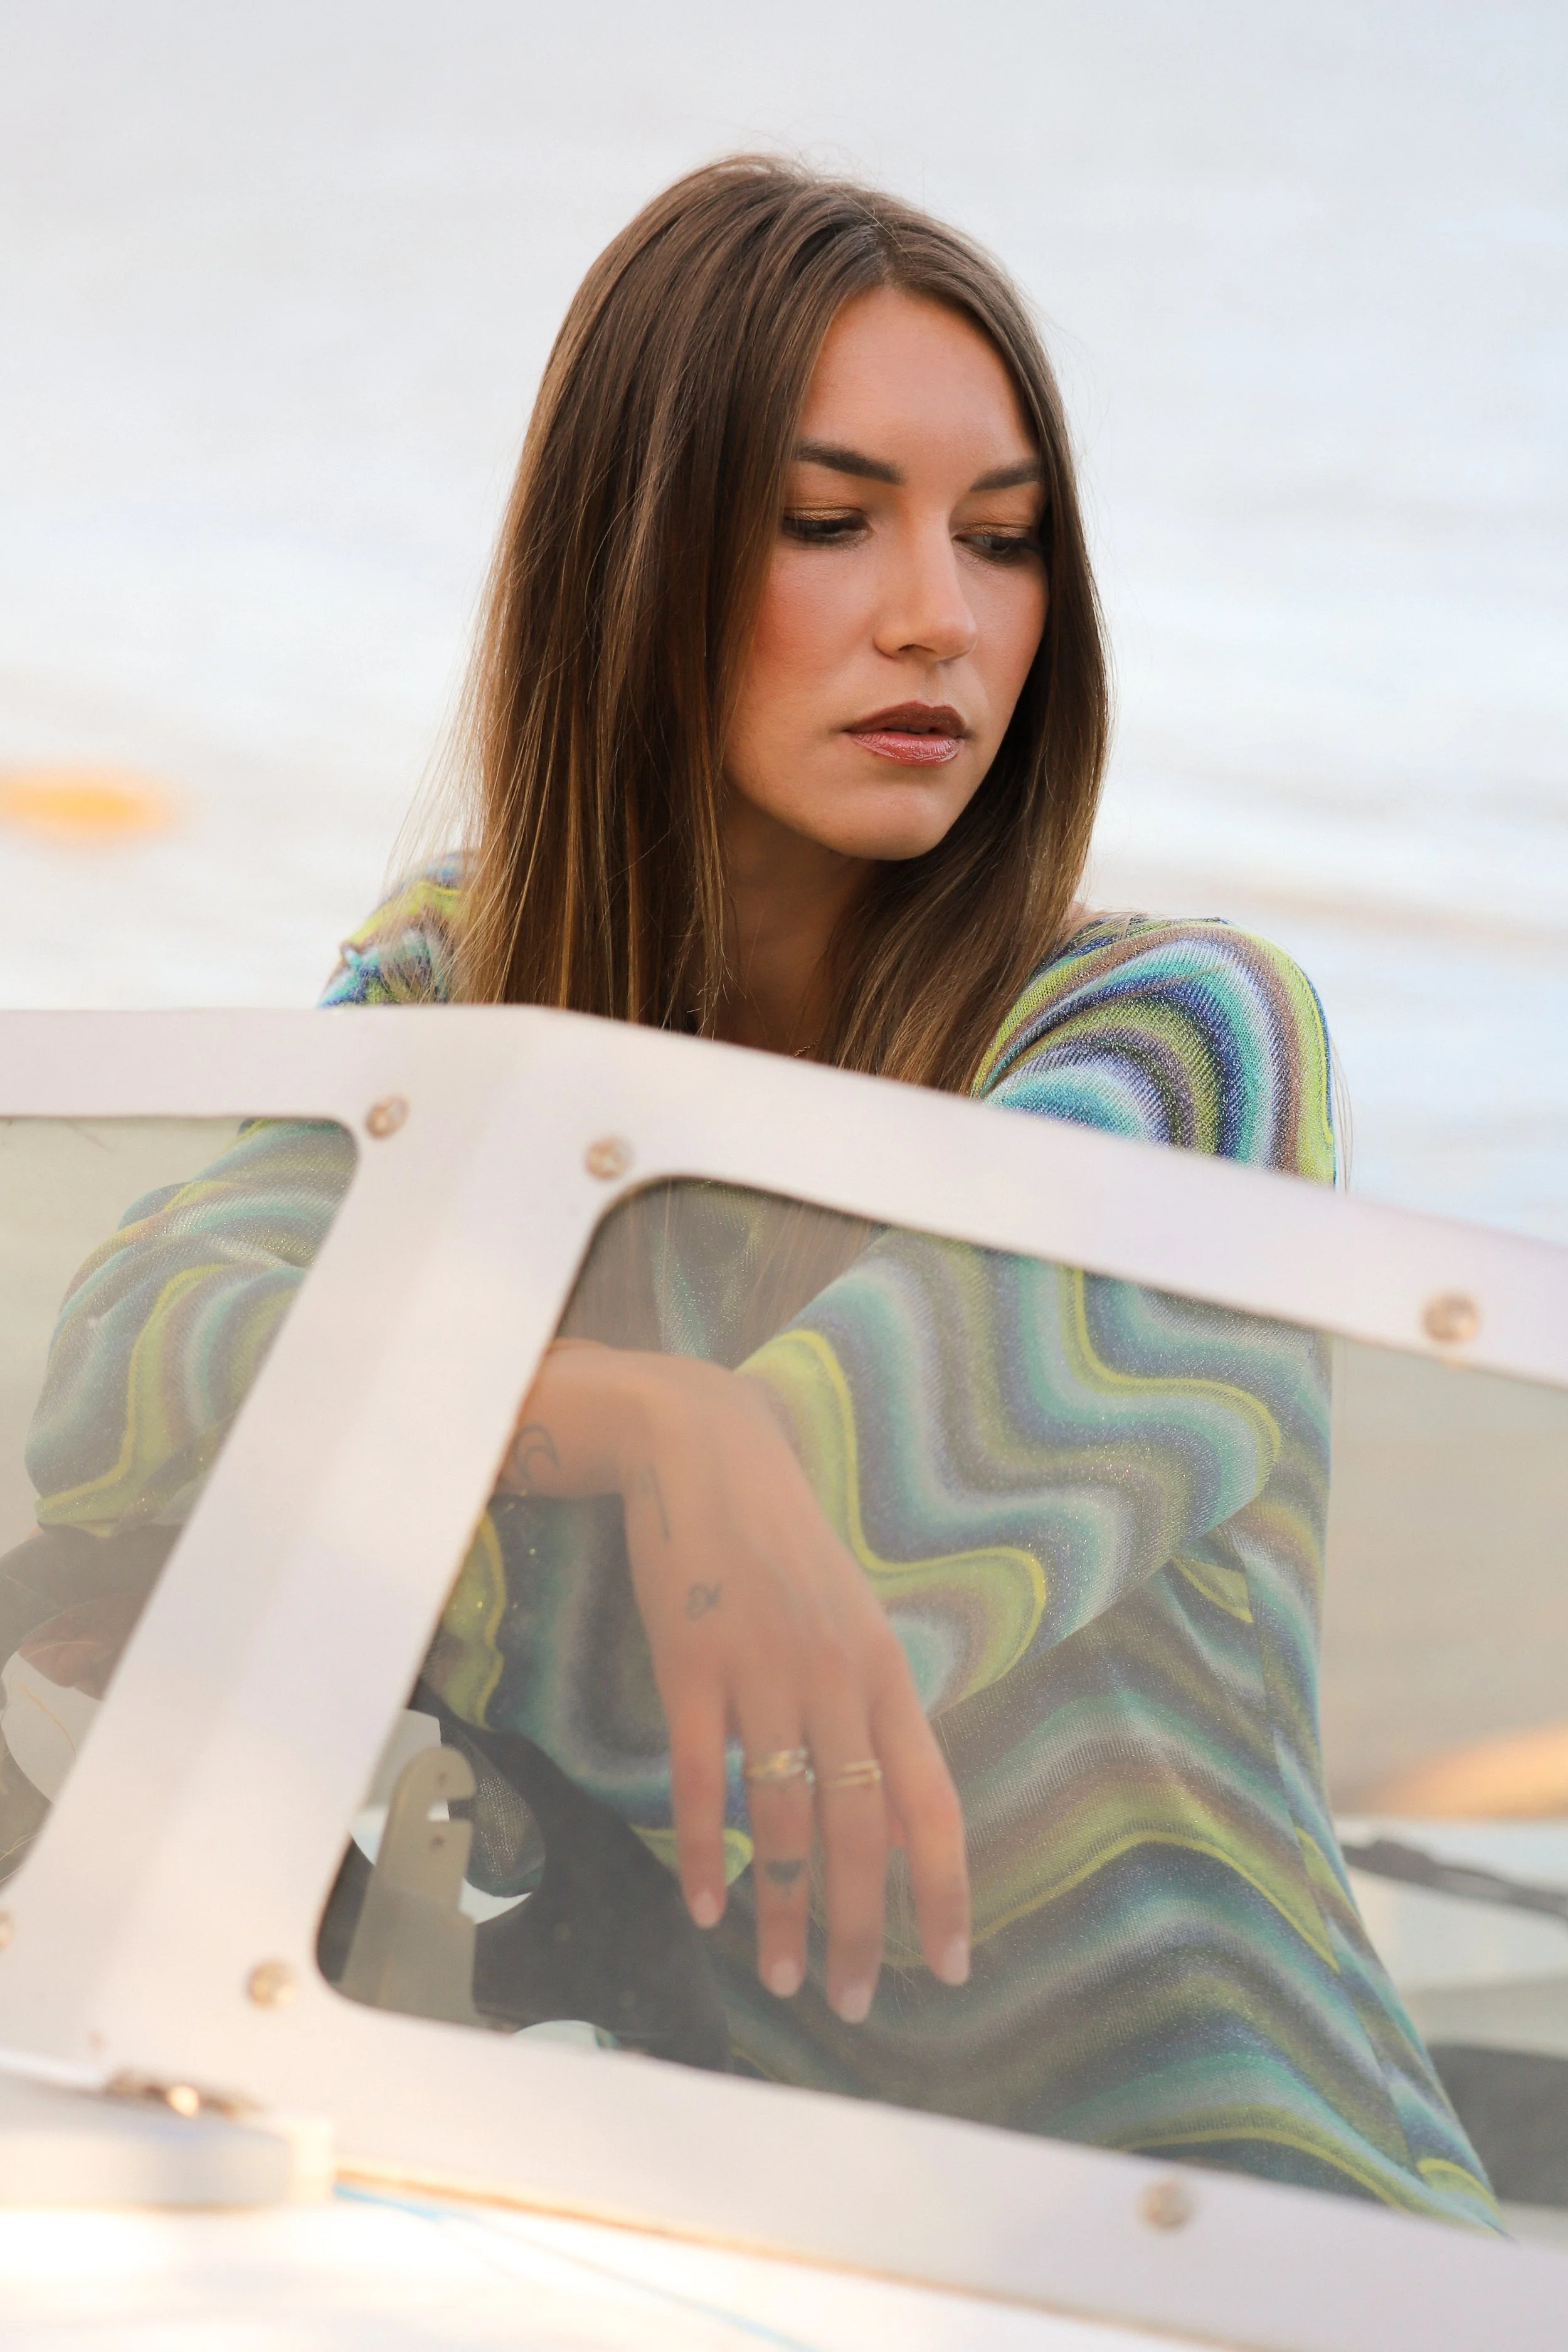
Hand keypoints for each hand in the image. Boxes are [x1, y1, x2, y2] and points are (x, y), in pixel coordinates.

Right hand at [498, 1342, 970, 2022]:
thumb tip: (896, 1816)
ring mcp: (765, 1669)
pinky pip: (704, 1777)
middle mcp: (837, 1677)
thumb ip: (872, 1712)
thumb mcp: (850, 1620)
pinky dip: (707, 1849)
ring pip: (785, 1818)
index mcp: (885, 1672)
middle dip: (861, 1929)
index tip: (952, 1967)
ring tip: (779, 1973)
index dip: (947, 1890)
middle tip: (848, 2002)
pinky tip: (705, 1903)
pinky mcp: (693, 1661)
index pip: (933, 1802)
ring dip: (784, 1908)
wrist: (706, 1449)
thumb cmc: (780, 1543)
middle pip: (862, 1831)